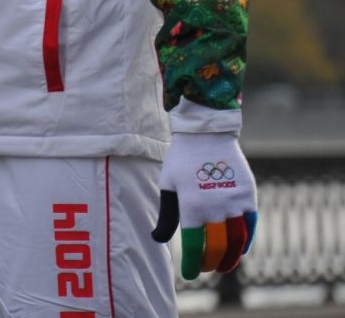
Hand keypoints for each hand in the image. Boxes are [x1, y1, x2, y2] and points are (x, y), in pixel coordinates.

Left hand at [153, 123, 256, 278]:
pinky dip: (245, 241)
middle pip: (216, 247)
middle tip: (205, 268)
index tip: (190, 273)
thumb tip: (157, 240)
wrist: (206, 134)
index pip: (193, 246)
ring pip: (236, 241)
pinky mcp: (248, 196)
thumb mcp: (167, 185)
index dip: (192, 264)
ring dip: (230, 258)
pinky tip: (238, 249)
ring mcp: (234, 202)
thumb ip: (167, 215)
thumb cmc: (181, 160)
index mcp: (190, 206)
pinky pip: (250, 225)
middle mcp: (214, 207)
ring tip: (222, 266)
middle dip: (210, 263)